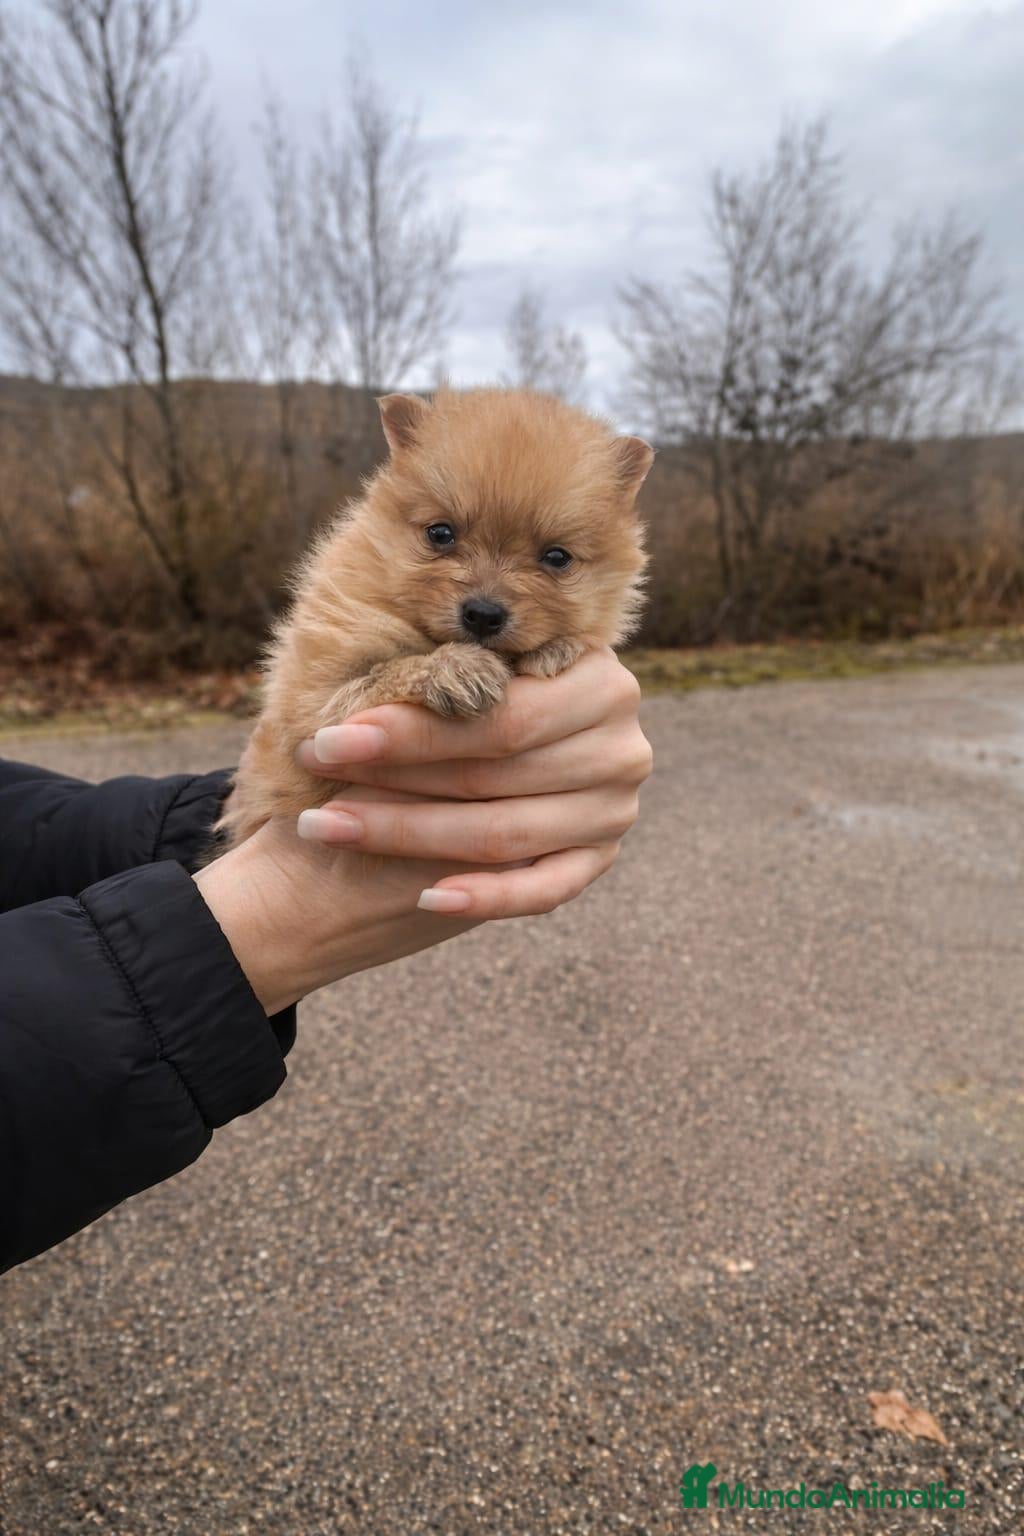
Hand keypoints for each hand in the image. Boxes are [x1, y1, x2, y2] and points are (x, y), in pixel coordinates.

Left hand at [294, 646, 651, 918]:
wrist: (497, 754)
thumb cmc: (469, 700)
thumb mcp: (469, 669)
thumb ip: (446, 671)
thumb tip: (365, 683)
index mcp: (598, 677)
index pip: (499, 715)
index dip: (412, 729)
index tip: (331, 738)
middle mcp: (621, 745)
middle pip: (495, 773)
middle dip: (394, 775)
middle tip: (317, 772)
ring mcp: (614, 810)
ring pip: (503, 834)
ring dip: (407, 834)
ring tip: (329, 824)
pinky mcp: (599, 862)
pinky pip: (542, 891)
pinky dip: (484, 896)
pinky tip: (425, 899)